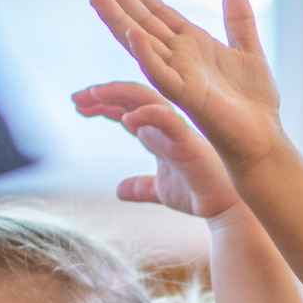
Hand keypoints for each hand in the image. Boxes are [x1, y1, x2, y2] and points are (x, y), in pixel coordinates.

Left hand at [72, 80, 242, 219]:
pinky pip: (166, 119)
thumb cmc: (198, 195)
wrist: (226, 209)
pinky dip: (146, 114)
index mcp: (158, 133)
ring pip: (146, 97)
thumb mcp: (160, 190)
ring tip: (92, 95)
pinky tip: (126, 120)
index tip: (77, 105)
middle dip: (102, 94)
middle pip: (131, 96)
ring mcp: (177, 130)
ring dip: (117, 93)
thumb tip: (119, 190)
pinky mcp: (187, 141)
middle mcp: (166, 125)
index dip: (102, 104)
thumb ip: (140, 186)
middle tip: (76, 97)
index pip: (126, 109)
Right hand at [89, 0, 283, 167]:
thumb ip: (239, 22)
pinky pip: (162, 75)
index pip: (158, 12)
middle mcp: (179, 58)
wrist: (263, 138)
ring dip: (119, 21)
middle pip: (143, 21)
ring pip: (142, 44)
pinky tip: (133, 34)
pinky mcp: (187, 96)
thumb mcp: (249, 51)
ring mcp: (180, 76)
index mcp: (192, 45)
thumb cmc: (255, 102)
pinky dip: (147, 55)